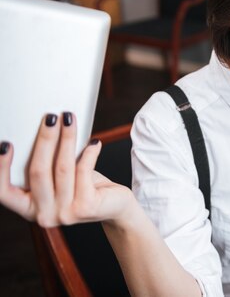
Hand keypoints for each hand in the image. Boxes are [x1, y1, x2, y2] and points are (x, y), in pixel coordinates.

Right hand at [0, 113, 133, 226]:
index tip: (6, 144)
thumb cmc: (84, 187)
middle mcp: (43, 214)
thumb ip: (47, 165)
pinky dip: (89, 152)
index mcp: (29, 207)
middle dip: (44, 140)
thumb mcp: (59, 178)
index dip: (2, 169)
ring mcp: (65, 213)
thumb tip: (46, 127)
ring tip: (70, 120)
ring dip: (66, 139)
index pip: (4, 192)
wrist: (115, 206)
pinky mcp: (86, 207)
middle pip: (37, 172)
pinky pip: (84, 171)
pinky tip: (94, 142)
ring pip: (62, 168)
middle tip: (50, 118)